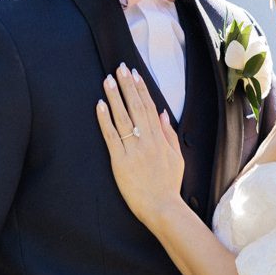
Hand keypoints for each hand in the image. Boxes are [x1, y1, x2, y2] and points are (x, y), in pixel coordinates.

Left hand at [95, 66, 183, 231]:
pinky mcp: (120, 161)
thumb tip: (162, 113)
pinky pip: (111, 136)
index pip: (149, 107)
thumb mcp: (176, 157)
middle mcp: (147, 140)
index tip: (134, 73)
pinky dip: (104, 119)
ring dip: (115, 97)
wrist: (162, 207)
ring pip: (123, 117)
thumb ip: (168, 133)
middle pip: (136, 107)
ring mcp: (133, 150)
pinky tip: (99, 105)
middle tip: (119, 68)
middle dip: (127, 86)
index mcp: (160, 138)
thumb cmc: (168, 184)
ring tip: (108, 80)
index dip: (141, 89)